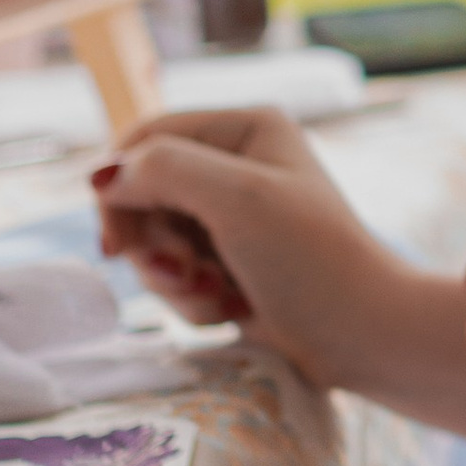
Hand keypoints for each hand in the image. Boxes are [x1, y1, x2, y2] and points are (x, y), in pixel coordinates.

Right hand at [94, 109, 418, 395]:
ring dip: (176, 281)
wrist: (362, 336)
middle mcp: (237, 165)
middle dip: (156, 246)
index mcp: (245, 129)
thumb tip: (102, 174)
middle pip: (144, 197)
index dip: (120, 188)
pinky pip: (176, 279)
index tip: (118, 244)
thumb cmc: (310, 260)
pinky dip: (194, 301)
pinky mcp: (229, 265)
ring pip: (155, 244)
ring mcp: (232, 218)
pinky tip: (233, 310)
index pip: (146, 139)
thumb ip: (166, 170)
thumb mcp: (238, 199)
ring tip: (220, 295)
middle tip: (185, 273)